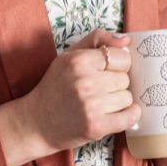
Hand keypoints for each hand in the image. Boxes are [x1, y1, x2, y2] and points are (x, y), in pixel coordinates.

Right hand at [0, 30, 137, 165]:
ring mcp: (91, 104)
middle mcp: (85, 81)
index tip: (106, 73)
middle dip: (116, 85)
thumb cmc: (55, 88)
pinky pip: (130, 117)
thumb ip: (97, 40)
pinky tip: (116, 115)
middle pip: (125, 79)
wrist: (36, 123)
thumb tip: (126, 41)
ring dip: (118, 103)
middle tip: (98, 91)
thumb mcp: (69, 56)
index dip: (118, 66)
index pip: (123, 57)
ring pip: (128, 98)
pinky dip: (129, 117)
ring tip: (99, 105)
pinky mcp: (96, 126)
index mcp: (79, 60)